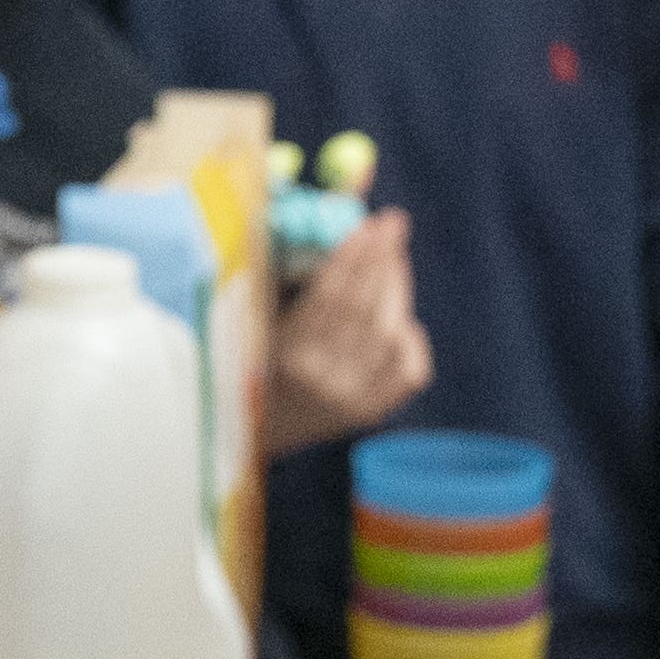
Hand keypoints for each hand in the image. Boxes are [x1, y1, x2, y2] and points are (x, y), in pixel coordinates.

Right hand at [263, 208, 428, 456]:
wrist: (247, 436)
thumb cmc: (252, 361)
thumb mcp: (261, 320)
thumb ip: (292, 280)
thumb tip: (328, 231)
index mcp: (285, 352)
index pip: (330, 294)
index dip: (353, 254)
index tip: (370, 223)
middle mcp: (320, 378)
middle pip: (363, 308)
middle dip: (381, 260)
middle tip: (394, 225)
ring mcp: (350, 399)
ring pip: (389, 334)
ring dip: (397, 290)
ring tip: (394, 260)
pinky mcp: (369, 413)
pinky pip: (408, 372)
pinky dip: (411, 339)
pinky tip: (402, 319)